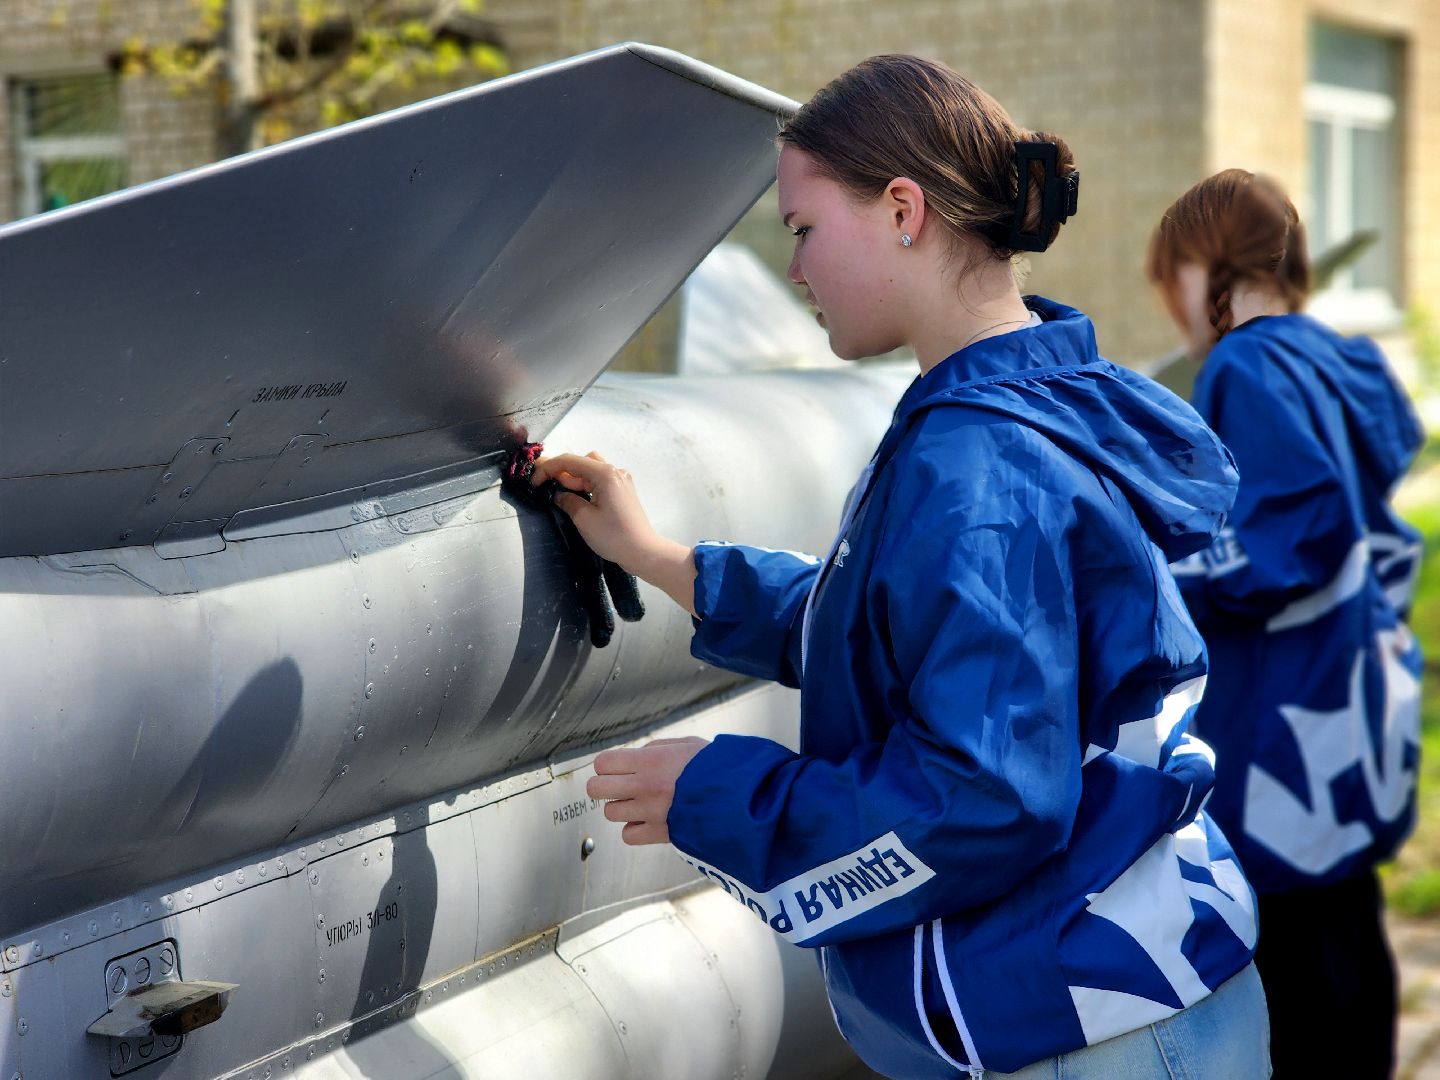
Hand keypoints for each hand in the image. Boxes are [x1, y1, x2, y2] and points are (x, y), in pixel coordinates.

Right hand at [532, 450, 698, 615]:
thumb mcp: (584, 519)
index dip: (547, 468)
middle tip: (543, 486)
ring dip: (574, 478)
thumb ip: (567, 501)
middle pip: (581, 461)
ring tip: (561, 494)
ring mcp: (621, 480)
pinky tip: (578, 498)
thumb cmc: (613, 536)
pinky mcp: (623, 491)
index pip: (570, 461)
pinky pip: (600, 480)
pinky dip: (586, 484)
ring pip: (590, 470)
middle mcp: (614, 471)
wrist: (643, 552)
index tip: (534, 482)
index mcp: (605, 473)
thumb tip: (559, 495)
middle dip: (561, 472)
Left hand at [586, 736, 709, 844]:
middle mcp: (645, 787)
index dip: (607, 764)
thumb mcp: (687, 745)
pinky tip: (648, 819)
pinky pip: (628, 835)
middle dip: (604, 785)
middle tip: (618, 785)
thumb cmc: (717, 768)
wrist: (741, 798)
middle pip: (597, 789)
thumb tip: (635, 756)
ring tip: (640, 802)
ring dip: (621, 807)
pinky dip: (634, 828)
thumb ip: (656, 748)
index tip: (616, 766)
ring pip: (610, 812)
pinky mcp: (659, 834)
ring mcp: (650, 813)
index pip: (603, 763)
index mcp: (651, 761)